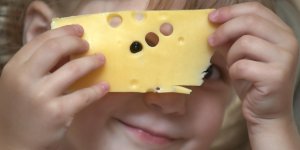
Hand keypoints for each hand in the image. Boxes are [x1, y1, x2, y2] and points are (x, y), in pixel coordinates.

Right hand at [0, 25, 108, 148]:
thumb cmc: (21, 108)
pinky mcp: (56, 112)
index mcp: (15, 67)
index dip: (63, 32)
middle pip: (55, 48)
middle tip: (88, 44)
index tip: (78, 30)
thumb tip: (69, 48)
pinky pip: (83, 96)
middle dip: (76, 42)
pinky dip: (97, 89)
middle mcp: (25, 79)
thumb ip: (40, 65)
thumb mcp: (22, 82)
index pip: (41, 40)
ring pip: (73, 69)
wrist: (13, 141)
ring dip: (92, 62)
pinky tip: (105, 86)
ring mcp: (40, 96)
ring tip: (101, 59)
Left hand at [208, 2, 299, 148]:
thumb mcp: (240, 54)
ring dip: (231, 56)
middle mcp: (288, 41)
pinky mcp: (276, 76)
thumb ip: (231, 38)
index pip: (256, 8)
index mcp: (281, 31)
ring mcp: (285, 58)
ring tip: (233, 66)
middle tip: (210, 40)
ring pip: (244, 43)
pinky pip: (242, 65)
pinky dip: (234, 72)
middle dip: (224, 30)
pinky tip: (239, 78)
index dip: (231, 10)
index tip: (211, 17)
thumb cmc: (252, 80)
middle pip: (249, 21)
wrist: (266, 112)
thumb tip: (212, 23)